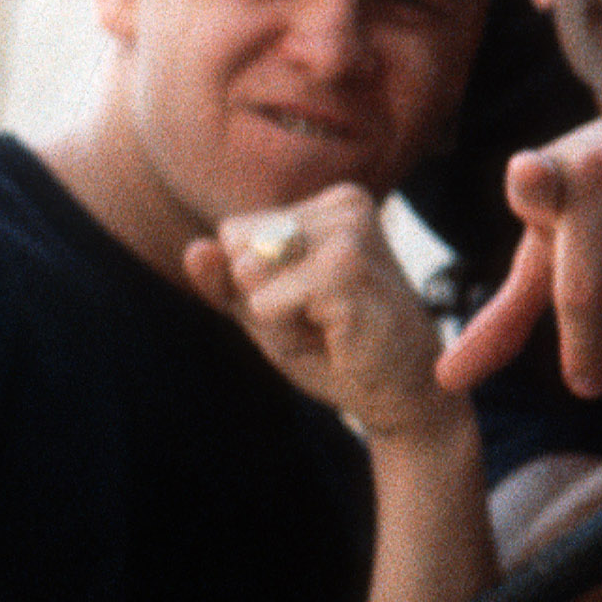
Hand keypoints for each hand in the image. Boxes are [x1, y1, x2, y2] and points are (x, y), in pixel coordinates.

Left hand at [188, 188, 463, 445]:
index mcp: (331, 206)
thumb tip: (195, 248)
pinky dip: (285, 331)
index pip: (234, 233)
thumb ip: (226, 282)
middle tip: (319, 321)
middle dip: (262, 296)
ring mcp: (349, 232)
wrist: (406, 396)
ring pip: (248, 271)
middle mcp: (344, 205)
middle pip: (236, 245)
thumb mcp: (268, 314)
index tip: (310, 306)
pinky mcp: (348, 267)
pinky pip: (264, 302)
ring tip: (328, 328)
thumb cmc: (339, 352)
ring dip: (276, 317)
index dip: (257, 285)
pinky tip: (336, 337)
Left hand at [438, 105, 601, 398]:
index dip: (533, 181)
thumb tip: (446, 381)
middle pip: (586, 286)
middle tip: (593, 387)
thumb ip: (507, 309)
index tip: (530, 176)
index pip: (534, 180)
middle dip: (589, 352)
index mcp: (551, 176)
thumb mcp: (549, 243)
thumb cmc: (598, 206)